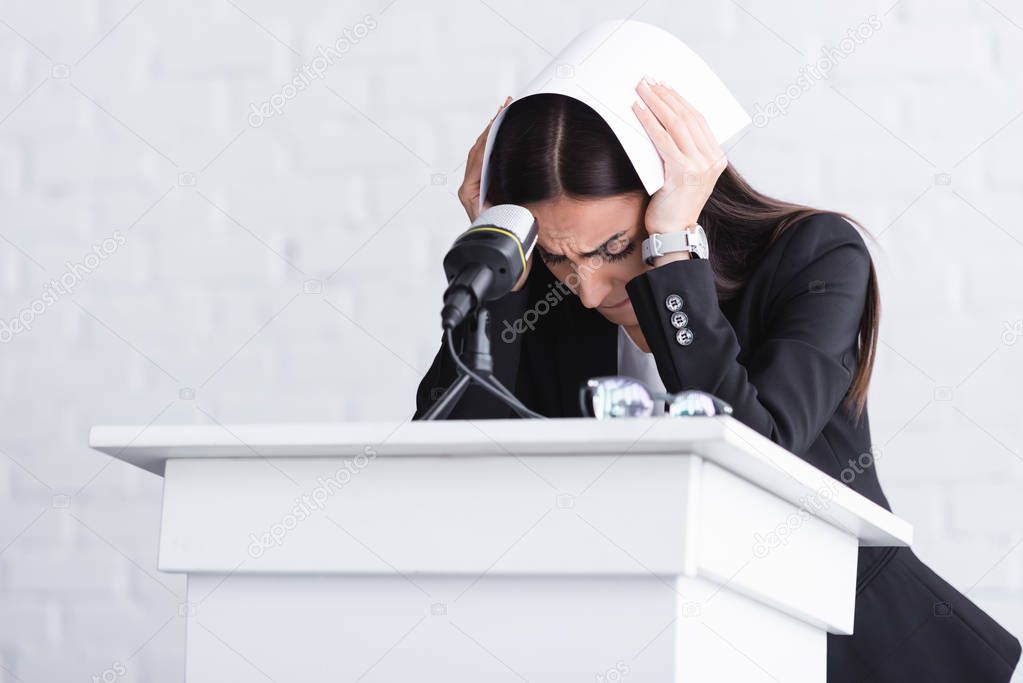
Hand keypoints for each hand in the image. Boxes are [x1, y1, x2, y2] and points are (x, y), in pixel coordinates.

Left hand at [455, 96, 531, 291]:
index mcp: (470, 192)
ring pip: (485, 153)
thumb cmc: (507, 248)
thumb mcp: (511, 225)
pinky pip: (490, 162)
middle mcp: (471, 188)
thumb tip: (522, 189)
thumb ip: (512, 208)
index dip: (491, 131)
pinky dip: (499, 145)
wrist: (505, 267)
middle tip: (508, 104)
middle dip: (495, 125)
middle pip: (481, 148)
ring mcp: (478, 188)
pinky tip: (510, 133)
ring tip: (510, 111)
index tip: (504, 113)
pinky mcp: (486, 190)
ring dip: (497, 133)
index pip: (479, 153)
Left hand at [631, 76, 727, 235]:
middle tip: (649, 80)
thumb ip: (682, 152)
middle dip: (666, 95)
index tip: (664, 85)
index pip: (699, 119)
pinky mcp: (682, 172)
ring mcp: (700, 165)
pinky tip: (637, 109)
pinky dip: (649, 121)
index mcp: (717, 158)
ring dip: (656, 102)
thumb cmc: (674, 205)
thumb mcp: (684, 174)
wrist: (673, 233)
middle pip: (688, 117)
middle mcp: (712, 160)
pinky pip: (663, 140)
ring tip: (642, 88)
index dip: (680, 99)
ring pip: (676, 124)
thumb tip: (663, 123)